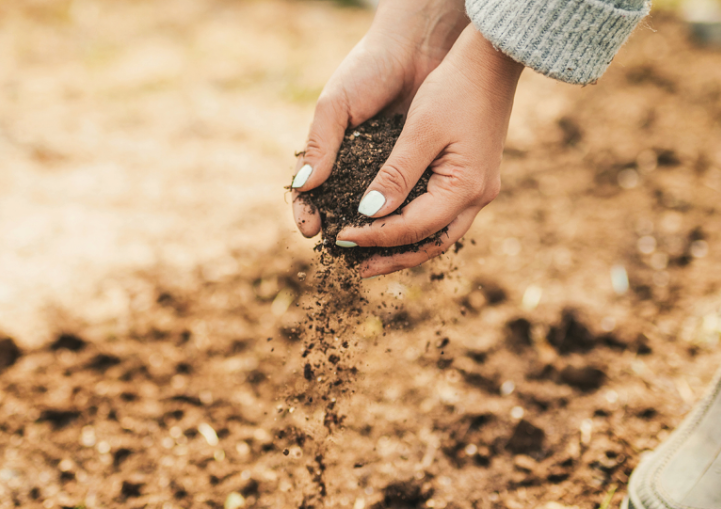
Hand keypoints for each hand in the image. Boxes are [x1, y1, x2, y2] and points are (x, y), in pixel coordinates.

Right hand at [291, 0, 468, 237]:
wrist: (417, 45)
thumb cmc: (368, 69)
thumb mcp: (337, 105)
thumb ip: (321, 144)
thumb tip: (303, 186)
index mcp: (331, 151)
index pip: (312, 191)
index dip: (309, 212)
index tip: (311, 230)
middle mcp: (357, 163)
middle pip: (343, 208)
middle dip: (340, 231)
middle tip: (341, 249)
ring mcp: (388, 167)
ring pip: (377, 210)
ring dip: (373, 232)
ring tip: (370, 251)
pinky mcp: (418, 167)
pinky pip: (409, 198)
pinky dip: (404, 217)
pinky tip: (403, 232)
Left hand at [336, 26, 521, 277]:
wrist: (491, 62)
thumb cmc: (454, 89)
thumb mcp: (420, 131)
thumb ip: (395, 175)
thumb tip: (368, 214)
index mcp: (466, 188)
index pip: (412, 228)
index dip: (374, 236)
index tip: (340, 237)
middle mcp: (478, 196)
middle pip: (430, 243)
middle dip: (392, 258)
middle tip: (357, 268)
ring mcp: (479, 189)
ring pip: (439, 234)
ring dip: (405, 247)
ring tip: (371, 257)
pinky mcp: (472, 178)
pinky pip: (442, 216)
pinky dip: (417, 227)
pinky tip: (394, 227)